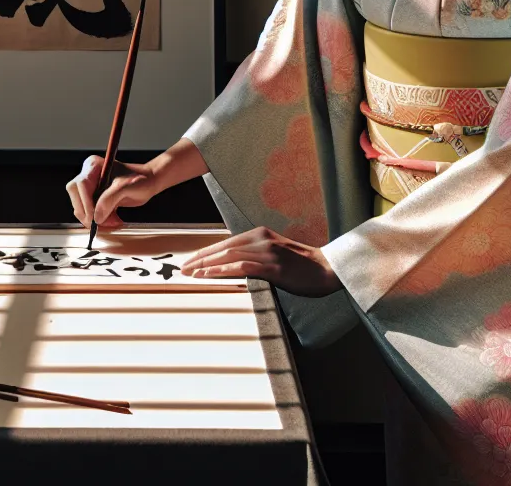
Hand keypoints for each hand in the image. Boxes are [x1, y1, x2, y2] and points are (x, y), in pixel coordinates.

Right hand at [66, 155, 163, 229]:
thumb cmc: (140, 180)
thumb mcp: (126, 187)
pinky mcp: (95, 198)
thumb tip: (96, 217)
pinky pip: (90, 212)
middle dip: (88, 213)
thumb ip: (109, 200)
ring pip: (82, 207)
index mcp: (93, 166)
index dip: (86, 203)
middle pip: (77, 197)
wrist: (149, 182)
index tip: (94, 218)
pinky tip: (113, 220)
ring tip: (113, 222)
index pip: (81, 186)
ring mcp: (91, 187)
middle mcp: (88, 175)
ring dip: (95, 219)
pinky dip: (100, 220)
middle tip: (100, 225)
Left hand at [181, 226, 342, 297]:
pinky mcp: (273, 266)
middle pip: (222, 248)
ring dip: (206, 265)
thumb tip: (234, 264)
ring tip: (190, 273)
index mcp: (260, 234)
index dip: (205, 252)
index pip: (225, 242)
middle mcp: (261, 239)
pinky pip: (242, 267)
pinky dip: (223, 270)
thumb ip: (256, 255)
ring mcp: (267, 252)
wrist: (328, 269)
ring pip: (229, 256)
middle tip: (182, 269)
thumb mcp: (276, 253)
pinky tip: (209, 275)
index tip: (190, 261)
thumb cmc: (303, 265)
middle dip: (200, 258)